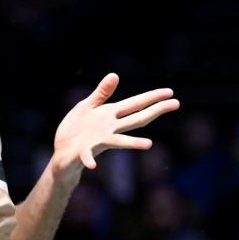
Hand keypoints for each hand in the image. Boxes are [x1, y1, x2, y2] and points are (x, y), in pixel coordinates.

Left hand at [52, 73, 179, 176]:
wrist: (62, 151)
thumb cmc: (77, 128)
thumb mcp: (87, 106)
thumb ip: (101, 93)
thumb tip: (115, 74)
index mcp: (110, 115)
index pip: (135, 104)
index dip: (151, 98)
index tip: (170, 92)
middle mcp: (109, 129)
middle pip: (135, 120)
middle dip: (154, 111)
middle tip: (176, 104)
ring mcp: (98, 142)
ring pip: (118, 142)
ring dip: (132, 143)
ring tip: (149, 144)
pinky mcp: (82, 152)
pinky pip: (87, 157)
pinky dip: (89, 160)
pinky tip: (93, 165)